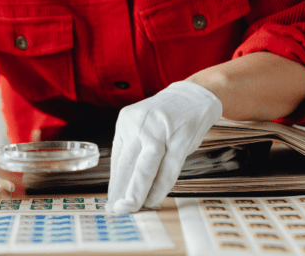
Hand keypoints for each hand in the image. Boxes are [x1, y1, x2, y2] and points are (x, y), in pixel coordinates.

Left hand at [107, 80, 222, 213]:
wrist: (193, 95)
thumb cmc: (165, 117)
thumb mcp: (143, 127)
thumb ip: (134, 151)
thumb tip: (124, 185)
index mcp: (126, 121)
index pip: (117, 159)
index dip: (114, 183)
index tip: (111, 201)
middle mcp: (139, 124)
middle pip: (127, 164)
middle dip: (121, 191)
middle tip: (116, 210)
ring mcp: (159, 130)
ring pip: (145, 168)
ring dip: (137, 192)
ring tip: (132, 208)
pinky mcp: (180, 138)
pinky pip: (168, 169)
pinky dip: (160, 187)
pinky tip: (155, 198)